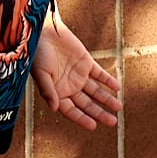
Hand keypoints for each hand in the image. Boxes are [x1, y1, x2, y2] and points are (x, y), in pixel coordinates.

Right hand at [34, 12, 121, 129]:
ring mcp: (79, 75)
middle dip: (99, 113)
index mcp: (57, 93)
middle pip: (87, 104)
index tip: (93, 126)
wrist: (44, 31)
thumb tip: (54, 109)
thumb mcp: (41, 74)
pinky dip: (108, 80)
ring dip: (107, 99)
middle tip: (112, 122)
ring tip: (118, 107)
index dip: (82, 118)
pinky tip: (117, 87)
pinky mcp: (87, 63)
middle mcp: (69, 87)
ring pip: (96, 91)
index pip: (71, 110)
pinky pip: (100, 74)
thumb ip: (48, 91)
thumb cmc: (37, 54)